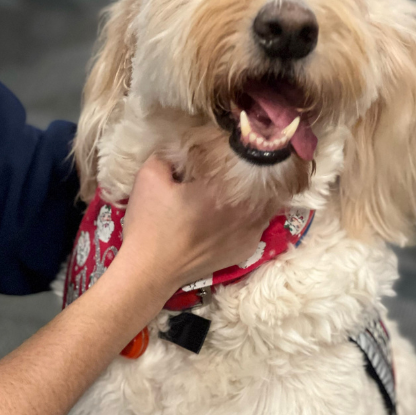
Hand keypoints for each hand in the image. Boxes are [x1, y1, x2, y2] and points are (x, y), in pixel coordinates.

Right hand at [118, 156, 269, 292]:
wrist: (150, 271)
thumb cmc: (150, 223)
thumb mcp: (149, 176)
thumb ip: (170, 153)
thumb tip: (187, 146)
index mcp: (223, 187)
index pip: (241, 156)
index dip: (234, 147)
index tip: (224, 144)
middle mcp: (245, 209)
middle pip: (261, 178)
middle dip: (250, 168)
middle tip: (236, 162)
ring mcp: (251, 232)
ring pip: (265, 201)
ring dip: (256, 190)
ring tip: (239, 184)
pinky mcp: (247, 248)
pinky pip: (259, 222)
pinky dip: (253, 212)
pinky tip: (236, 209)